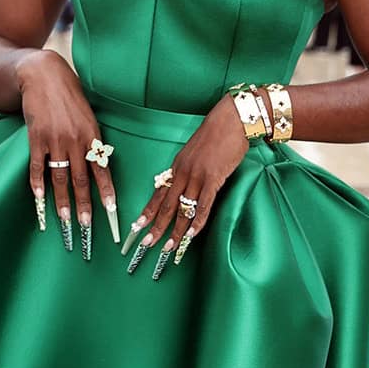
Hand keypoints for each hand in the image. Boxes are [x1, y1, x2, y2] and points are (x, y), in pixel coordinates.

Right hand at [20, 49, 116, 249]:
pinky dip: (38, 183)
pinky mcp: (36, 137)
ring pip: (60, 177)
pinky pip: (37, 166)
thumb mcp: (88, 115)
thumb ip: (92, 139)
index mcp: (93, 135)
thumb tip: (99, 164)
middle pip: (81, 180)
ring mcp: (55, 140)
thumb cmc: (69, 96)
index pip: (102, 170)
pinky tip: (40, 199)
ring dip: (62, 201)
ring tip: (64, 220)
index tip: (113, 212)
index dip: (107, 193)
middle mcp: (76, 140)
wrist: (43, 74)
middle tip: (86, 227)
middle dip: (84, 206)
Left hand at [125, 95, 247, 272]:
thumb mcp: (195, 152)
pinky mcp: (213, 178)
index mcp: (176, 167)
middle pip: (165, 205)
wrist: (231, 120)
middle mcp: (182, 173)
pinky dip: (197, 221)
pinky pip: (203, 205)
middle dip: (155, 227)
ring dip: (175, 231)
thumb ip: (188, 170)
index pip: (158, 193)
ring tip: (168, 247)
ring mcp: (197, 176)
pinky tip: (192, 234)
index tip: (137, 226)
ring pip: (182, 209)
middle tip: (146, 243)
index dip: (147, 211)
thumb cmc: (217, 135)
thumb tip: (184, 185)